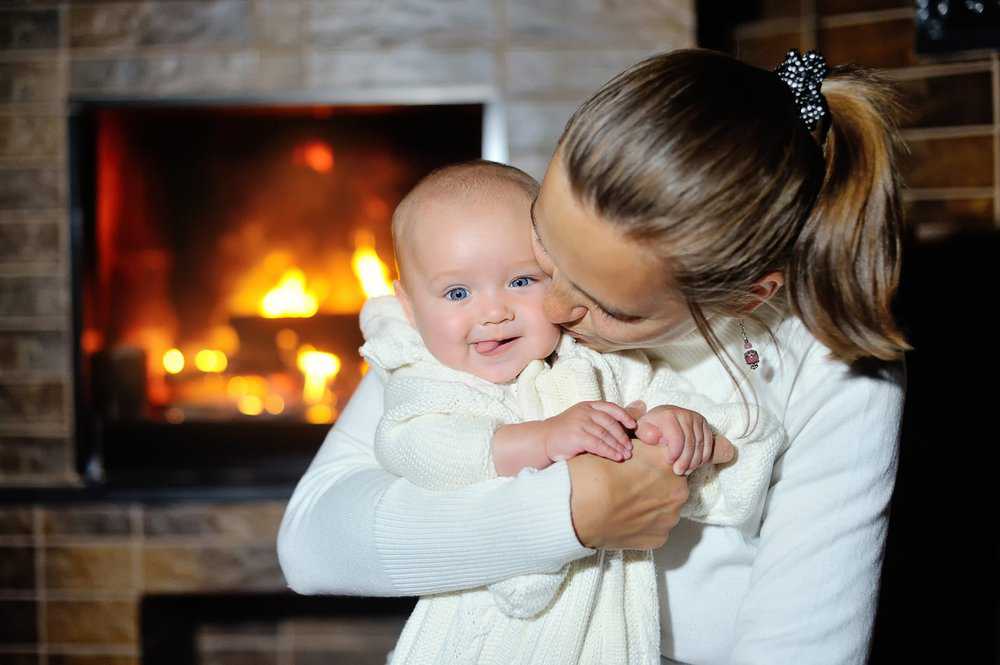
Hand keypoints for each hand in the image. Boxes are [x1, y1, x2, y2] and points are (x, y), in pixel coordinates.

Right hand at [543, 400, 636, 462]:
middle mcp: (584, 412)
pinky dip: (610, 451)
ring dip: (618, 446)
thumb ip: (598, 421)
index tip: (633, 426)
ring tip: (626, 455)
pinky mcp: (577, 436)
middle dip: (622, 436)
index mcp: (587, 406)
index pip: (610, 407)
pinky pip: (598, 444)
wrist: (543, 441)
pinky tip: (616, 457)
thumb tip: (624, 427)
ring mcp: (580, 423)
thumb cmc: (565, 433)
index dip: (624, 416)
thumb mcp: (582, 420)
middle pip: (610, 422)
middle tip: (630, 448)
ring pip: (605, 434)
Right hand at [567, 435, 688, 549]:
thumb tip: (648, 446)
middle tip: (629, 486)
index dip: (652, 461)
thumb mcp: (615, 446)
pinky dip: (645, 523)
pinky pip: (657, 526)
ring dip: (650, 504)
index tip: (640, 467)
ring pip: (665, 506)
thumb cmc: (590, 477)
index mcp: (666, 460)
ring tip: (625, 504)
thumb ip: (640, 447)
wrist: (575, 511)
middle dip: (654, 483)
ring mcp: (670, 516)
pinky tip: (626, 518)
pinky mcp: (661, 537)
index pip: (668, 455)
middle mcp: (676, 488)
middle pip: (670, 482)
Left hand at [635, 405, 734, 475]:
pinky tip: (695, 464)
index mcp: (668, 414)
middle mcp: (684, 414)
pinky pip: (708, 443)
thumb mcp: (642, 430)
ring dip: (694, 460)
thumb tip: (656, 437)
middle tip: (679, 472)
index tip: (669, 462)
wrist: (663, 418)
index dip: (674, 453)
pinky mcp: (704, 424)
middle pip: (690, 442)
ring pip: (700, 444)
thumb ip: (645, 434)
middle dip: (685, 460)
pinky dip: (703, 456)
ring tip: (686, 470)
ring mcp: (696, 418)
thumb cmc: (651, 428)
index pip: (677, 437)